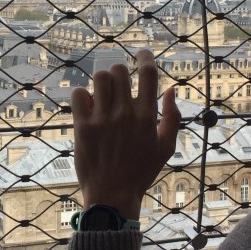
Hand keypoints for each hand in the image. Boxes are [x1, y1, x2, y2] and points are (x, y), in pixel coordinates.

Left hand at [70, 49, 181, 220]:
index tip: (142, 54)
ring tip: (103, 94)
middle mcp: (125, 114)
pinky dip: (82, 95)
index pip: (148, 73)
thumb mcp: (165, 148)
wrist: (112, 195)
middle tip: (119, 83)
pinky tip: (88, 106)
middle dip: (121, 72)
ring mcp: (102, 120)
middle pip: (120, 70)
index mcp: (148, 117)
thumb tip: (171, 89)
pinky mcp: (82, 127)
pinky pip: (78, 94)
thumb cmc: (141, 173)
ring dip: (102, 81)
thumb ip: (172, 117)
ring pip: (99, 78)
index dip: (145, 57)